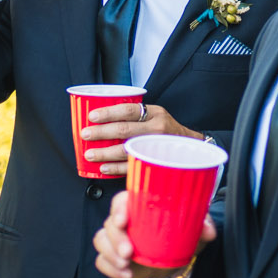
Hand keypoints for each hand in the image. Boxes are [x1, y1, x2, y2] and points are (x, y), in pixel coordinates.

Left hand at [80, 103, 203, 176]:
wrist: (191, 148)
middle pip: (125, 129)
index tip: (92, 116)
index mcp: (156, 113)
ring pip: (126, 149)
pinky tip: (104, 167)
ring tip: (90, 153)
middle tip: (85, 134)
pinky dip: (116, 168)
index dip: (108, 113)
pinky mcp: (155, 161)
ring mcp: (157, 146)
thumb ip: (136, 117)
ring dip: (105, 152)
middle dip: (101, 132)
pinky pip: (132, 165)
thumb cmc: (166, 131)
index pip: (129, 110)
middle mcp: (158, 128)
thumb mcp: (156, 117)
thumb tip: (102, 119)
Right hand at [93, 189, 215, 277]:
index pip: (122, 200)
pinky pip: (101, 261)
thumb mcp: (194, 229)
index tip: (123, 220)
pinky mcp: (113, 257)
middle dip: (115, 238)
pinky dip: (110, 269)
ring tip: (126, 265)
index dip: (118, 208)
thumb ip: (202, 225)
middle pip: (109, 223)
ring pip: (101, 240)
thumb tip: (209, 230)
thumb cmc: (181, 236)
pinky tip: (126, 274)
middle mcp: (125, 220)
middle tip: (128, 252)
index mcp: (141, 206)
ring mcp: (116, 239)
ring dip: (110, 253)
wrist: (175, 260)